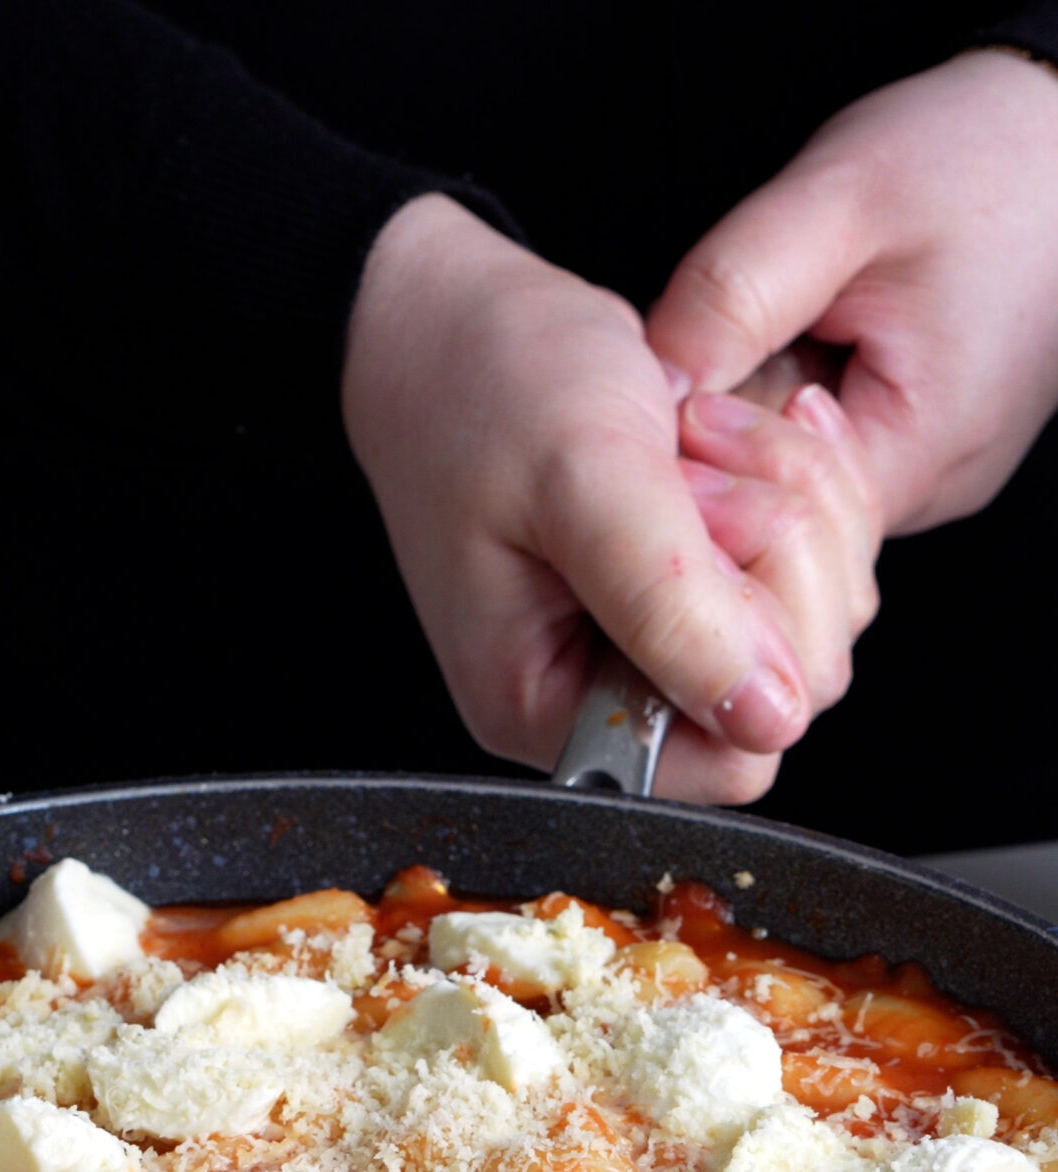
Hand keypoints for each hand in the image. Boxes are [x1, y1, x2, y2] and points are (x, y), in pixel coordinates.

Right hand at [342, 194, 878, 801]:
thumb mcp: (582, 479)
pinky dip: (799, 481)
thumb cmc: (482, 385)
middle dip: (778, 551)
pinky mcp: (702, 588)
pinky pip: (817, 564)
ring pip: (821, 617)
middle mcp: (615, 697)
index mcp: (555, 711)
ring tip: (695, 435)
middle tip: (692, 463)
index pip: (731, 756)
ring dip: (791, 500)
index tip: (699, 525)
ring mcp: (664, 642)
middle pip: (796, 685)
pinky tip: (730, 431)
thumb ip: (670, 606)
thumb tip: (766, 718)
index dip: (756, 640)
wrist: (453, 314)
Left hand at [648, 50, 1057, 536]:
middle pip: (777, 516)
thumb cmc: (979, 154)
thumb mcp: (841, 200)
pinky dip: (791, 404)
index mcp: (916, 450)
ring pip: (796, 487)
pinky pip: (828, 456)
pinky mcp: (920, 450)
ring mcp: (928, 477)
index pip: (766, 518)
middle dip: (722, 437)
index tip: (668, 384)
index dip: (699, 457)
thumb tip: (651, 379)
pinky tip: (805, 343)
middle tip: (711, 346)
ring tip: (778, 330)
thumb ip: (736, 290)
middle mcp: (928, 489)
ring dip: (756, 416)